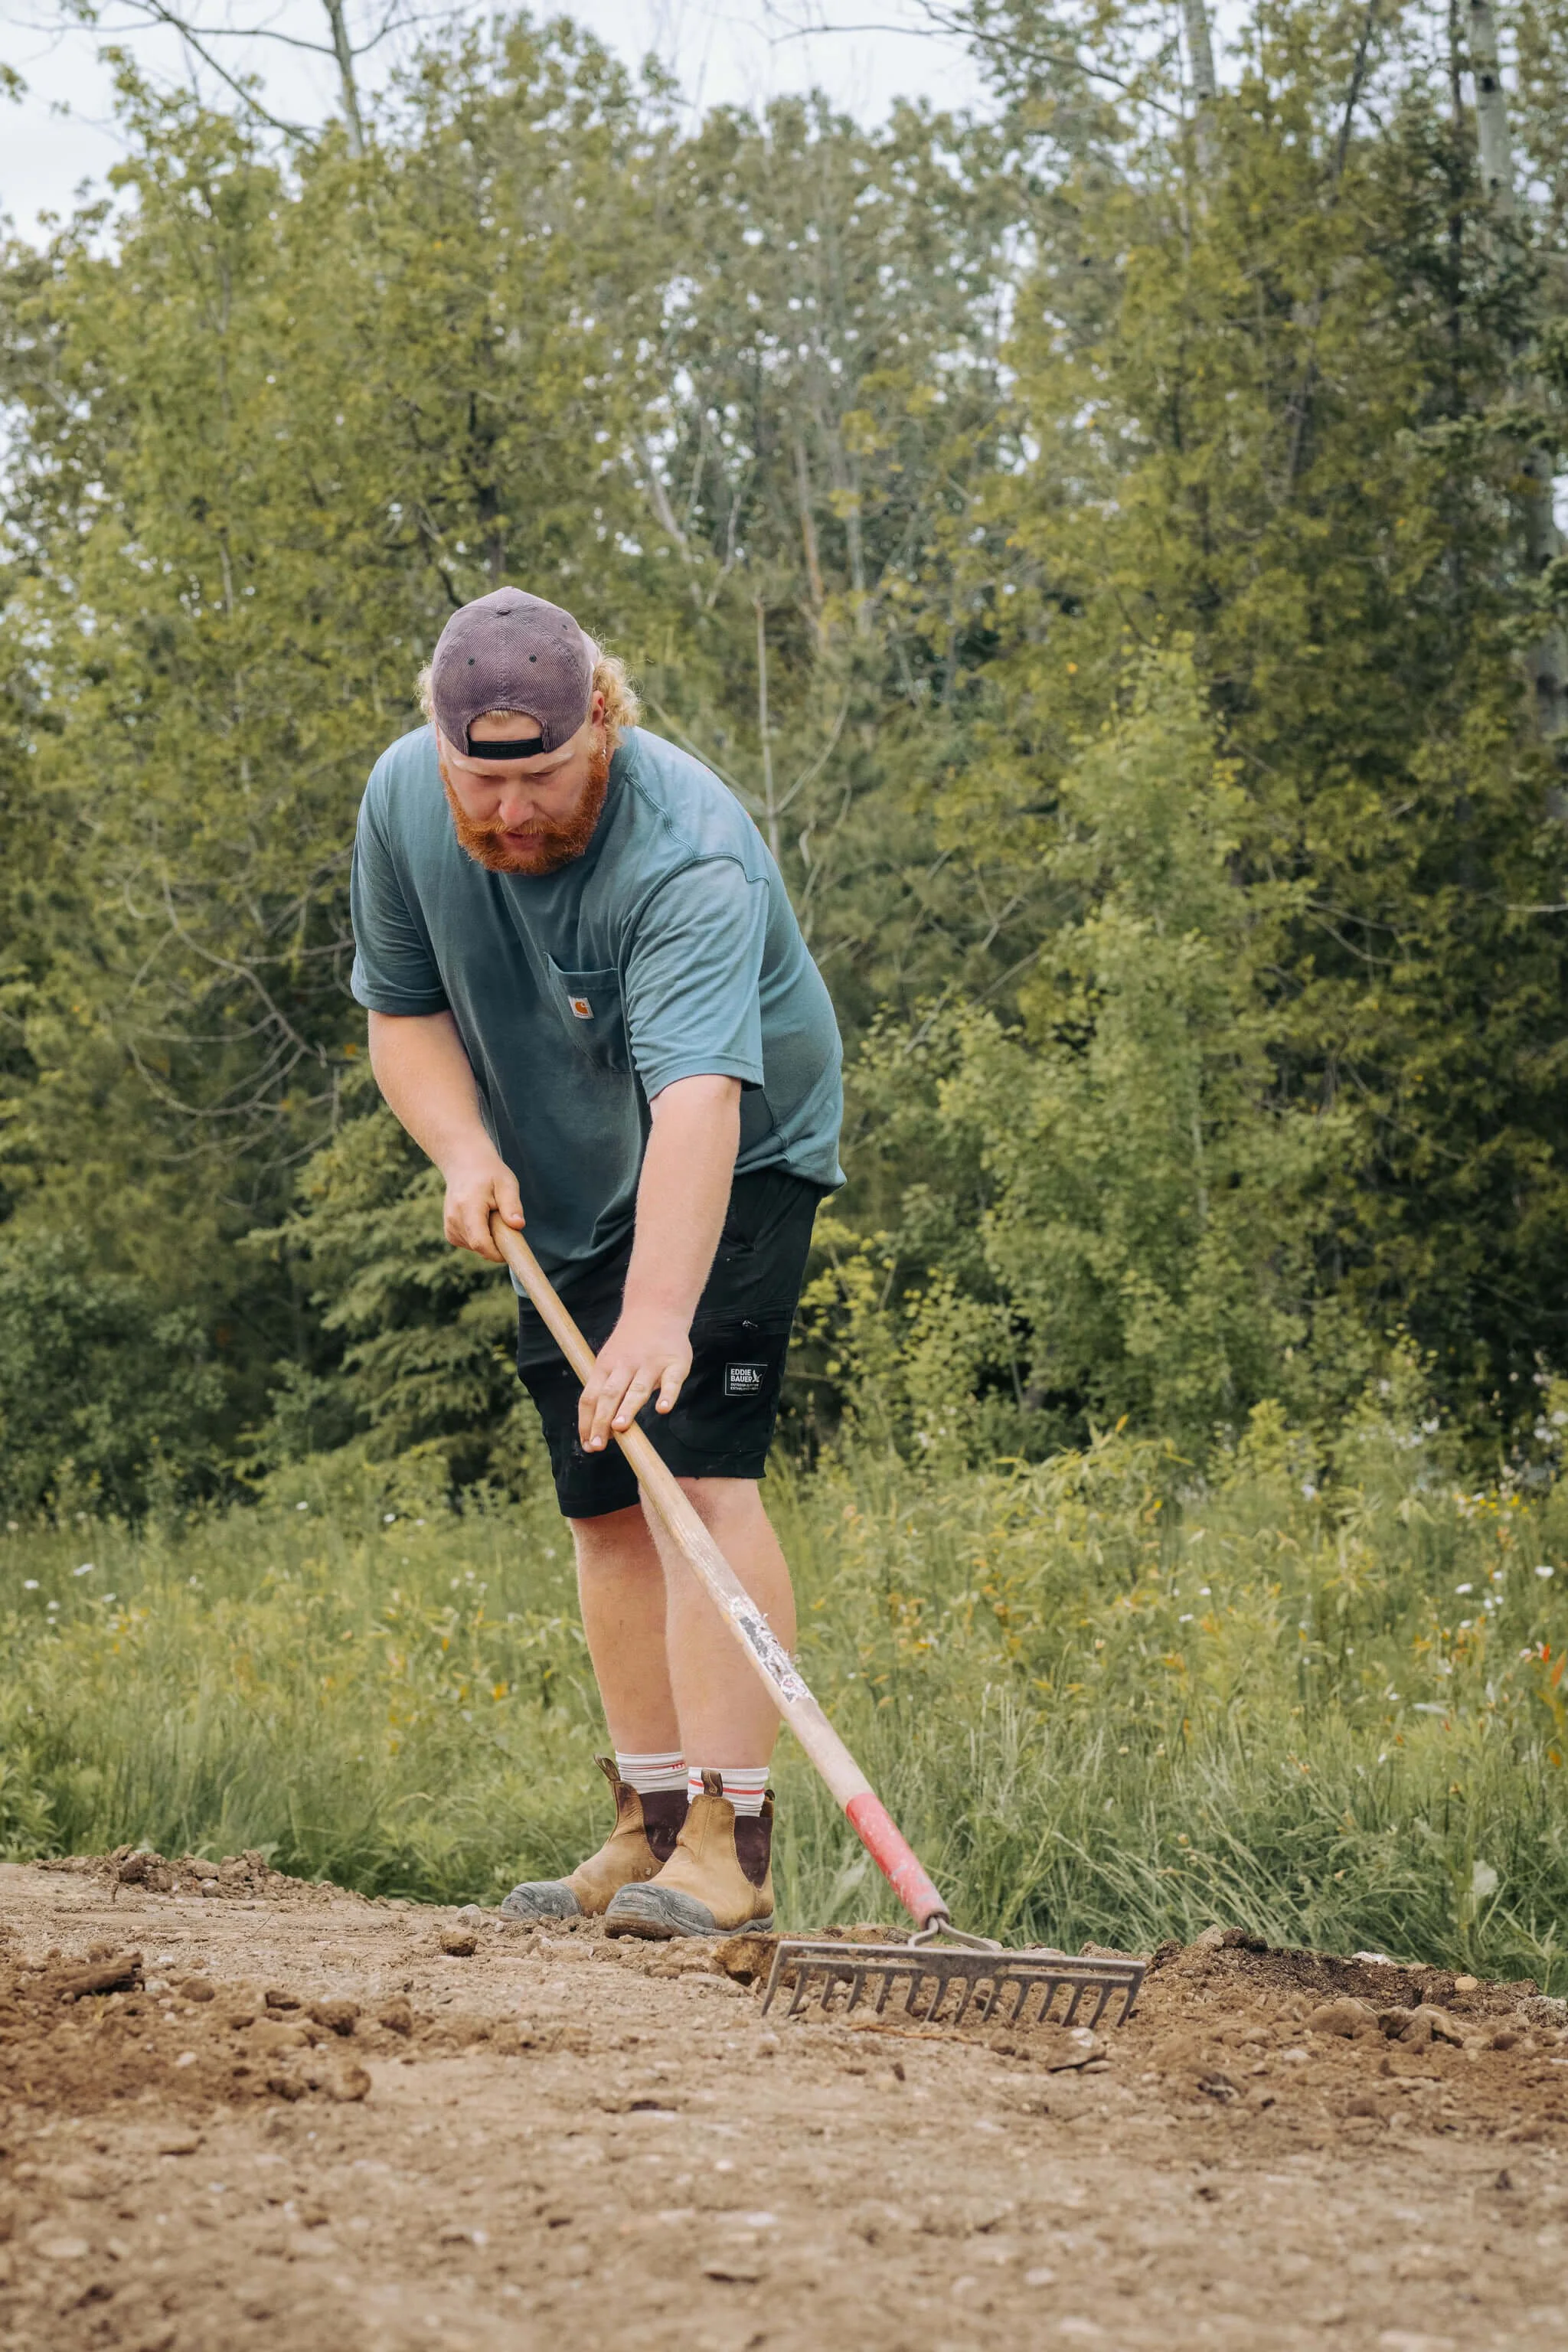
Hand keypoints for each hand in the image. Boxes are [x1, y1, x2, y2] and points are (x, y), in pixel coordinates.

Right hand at [441, 1152, 524, 1260]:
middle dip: (496, 1243)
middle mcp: (454, 1219)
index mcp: (468, 1207)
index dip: (496, 1253)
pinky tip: (482, 1220)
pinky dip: (480, 1237)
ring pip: (475, 1248)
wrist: (464, 1165)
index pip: (479, 1242)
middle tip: (503, 1221)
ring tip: (490, 1215)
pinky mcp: (449, 1232)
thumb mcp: (506, 1184)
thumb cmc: (489, 1174)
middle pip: (479, 1247)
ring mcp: (449, 1226)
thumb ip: (512, 1205)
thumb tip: (518, 1225)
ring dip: (488, 1239)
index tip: (511, 1251)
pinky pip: (469, 1244)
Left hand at [579, 1309, 692, 1450]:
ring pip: (637, 1388)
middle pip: (610, 1394)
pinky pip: (672, 1381)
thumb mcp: (609, 1360)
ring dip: (628, 1408)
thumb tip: (596, 1429)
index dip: (587, 1421)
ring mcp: (651, 1364)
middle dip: (602, 1420)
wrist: (656, 1309)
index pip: (590, 1397)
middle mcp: (625, 1365)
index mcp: (605, 1367)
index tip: (588, 1444)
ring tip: (620, 1428)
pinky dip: (668, 1395)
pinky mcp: (675, 1364)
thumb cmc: (630, 1344)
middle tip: (599, 1444)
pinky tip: (663, 1409)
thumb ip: (603, 1390)